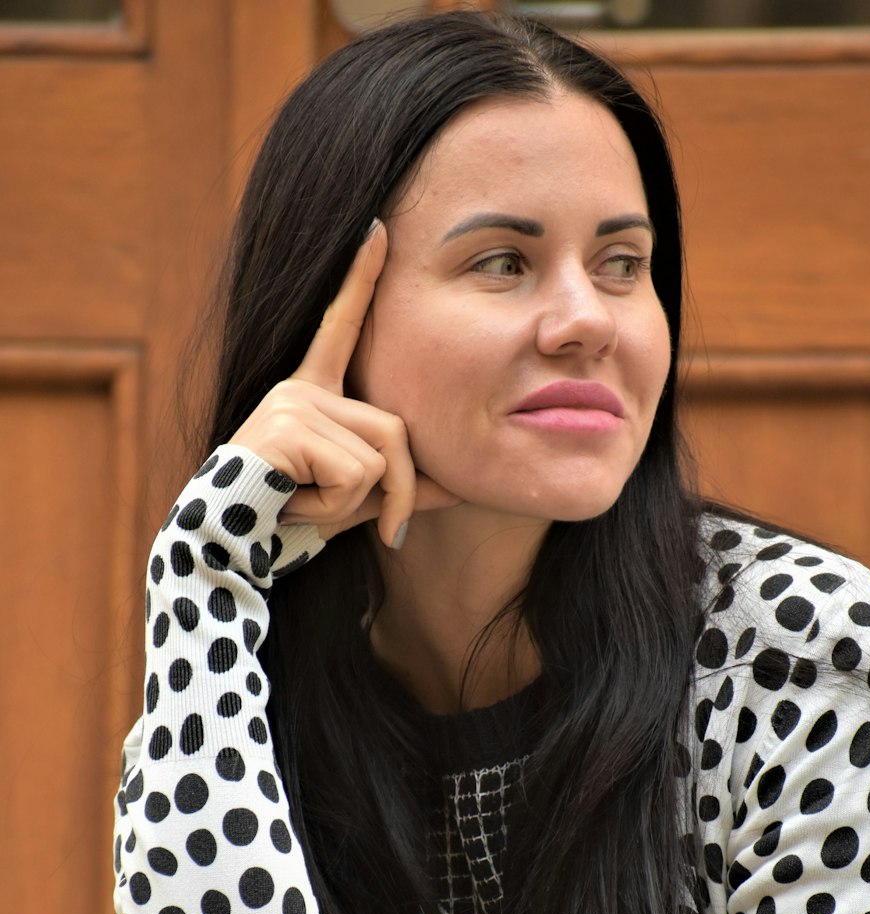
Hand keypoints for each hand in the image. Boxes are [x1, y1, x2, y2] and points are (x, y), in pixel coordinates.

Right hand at [229, 221, 458, 546]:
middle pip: (394, 429)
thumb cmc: (286, 520)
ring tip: (309, 506)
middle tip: (391, 532)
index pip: (340, 326)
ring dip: (355, 504)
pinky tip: (296, 504)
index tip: (377, 228)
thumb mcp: (353, 502)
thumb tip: (457, 489)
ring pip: (377, 459)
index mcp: (311, 393)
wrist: (225, 543)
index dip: (358, 278)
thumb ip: (399, 487)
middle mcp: (300, 388)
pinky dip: (335, 508)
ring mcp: (292, 402)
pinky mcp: (288, 425)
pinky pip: (353, 475)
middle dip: (403, 491)